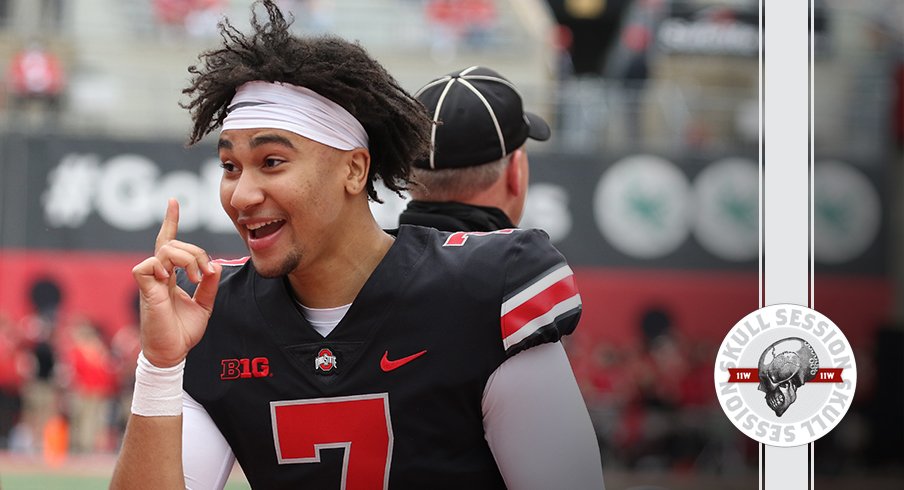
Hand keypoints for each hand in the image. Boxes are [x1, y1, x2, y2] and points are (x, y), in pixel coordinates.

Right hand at [132, 199, 221, 367]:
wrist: (173, 353)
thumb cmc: (183, 331)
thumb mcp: (204, 305)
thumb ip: (209, 285)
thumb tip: (215, 266)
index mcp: (171, 276)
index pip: (168, 242)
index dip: (170, 221)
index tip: (173, 201)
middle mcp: (159, 275)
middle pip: (174, 244)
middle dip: (196, 252)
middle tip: (205, 274)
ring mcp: (151, 281)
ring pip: (165, 250)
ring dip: (187, 260)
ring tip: (195, 279)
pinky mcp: (145, 290)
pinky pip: (146, 265)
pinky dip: (162, 267)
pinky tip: (171, 279)